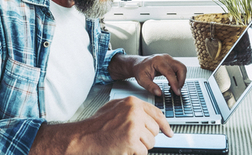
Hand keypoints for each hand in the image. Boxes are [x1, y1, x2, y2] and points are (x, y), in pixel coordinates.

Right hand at [37, 96, 172, 154]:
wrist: (83, 138)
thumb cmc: (95, 126)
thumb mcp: (114, 109)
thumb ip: (132, 110)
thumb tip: (150, 117)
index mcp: (132, 103)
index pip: (157, 113)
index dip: (165, 125)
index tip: (169, 132)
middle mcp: (134, 111)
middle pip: (155, 130)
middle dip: (146, 138)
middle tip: (131, 140)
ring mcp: (133, 125)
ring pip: (151, 143)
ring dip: (140, 147)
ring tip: (124, 143)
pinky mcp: (132, 140)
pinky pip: (143, 152)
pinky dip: (134, 154)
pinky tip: (122, 148)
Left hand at [110, 54, 186, 96]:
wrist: (139, 64)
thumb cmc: (140, 71)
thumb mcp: (142, 80)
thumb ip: (150, 87)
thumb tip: (159, 93)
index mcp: (157, 61)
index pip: (170, 72)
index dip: (175, 83)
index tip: (177, 92)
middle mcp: (165, 58)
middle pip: (180, 67)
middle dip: (181, 80)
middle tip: (177, 90)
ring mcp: (169, 59)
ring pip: (182, 67)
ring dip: (181, 78)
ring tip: (175, 87)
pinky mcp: (171, 61)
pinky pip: (179, 68)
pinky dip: (179, 76)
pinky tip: (173, 82)